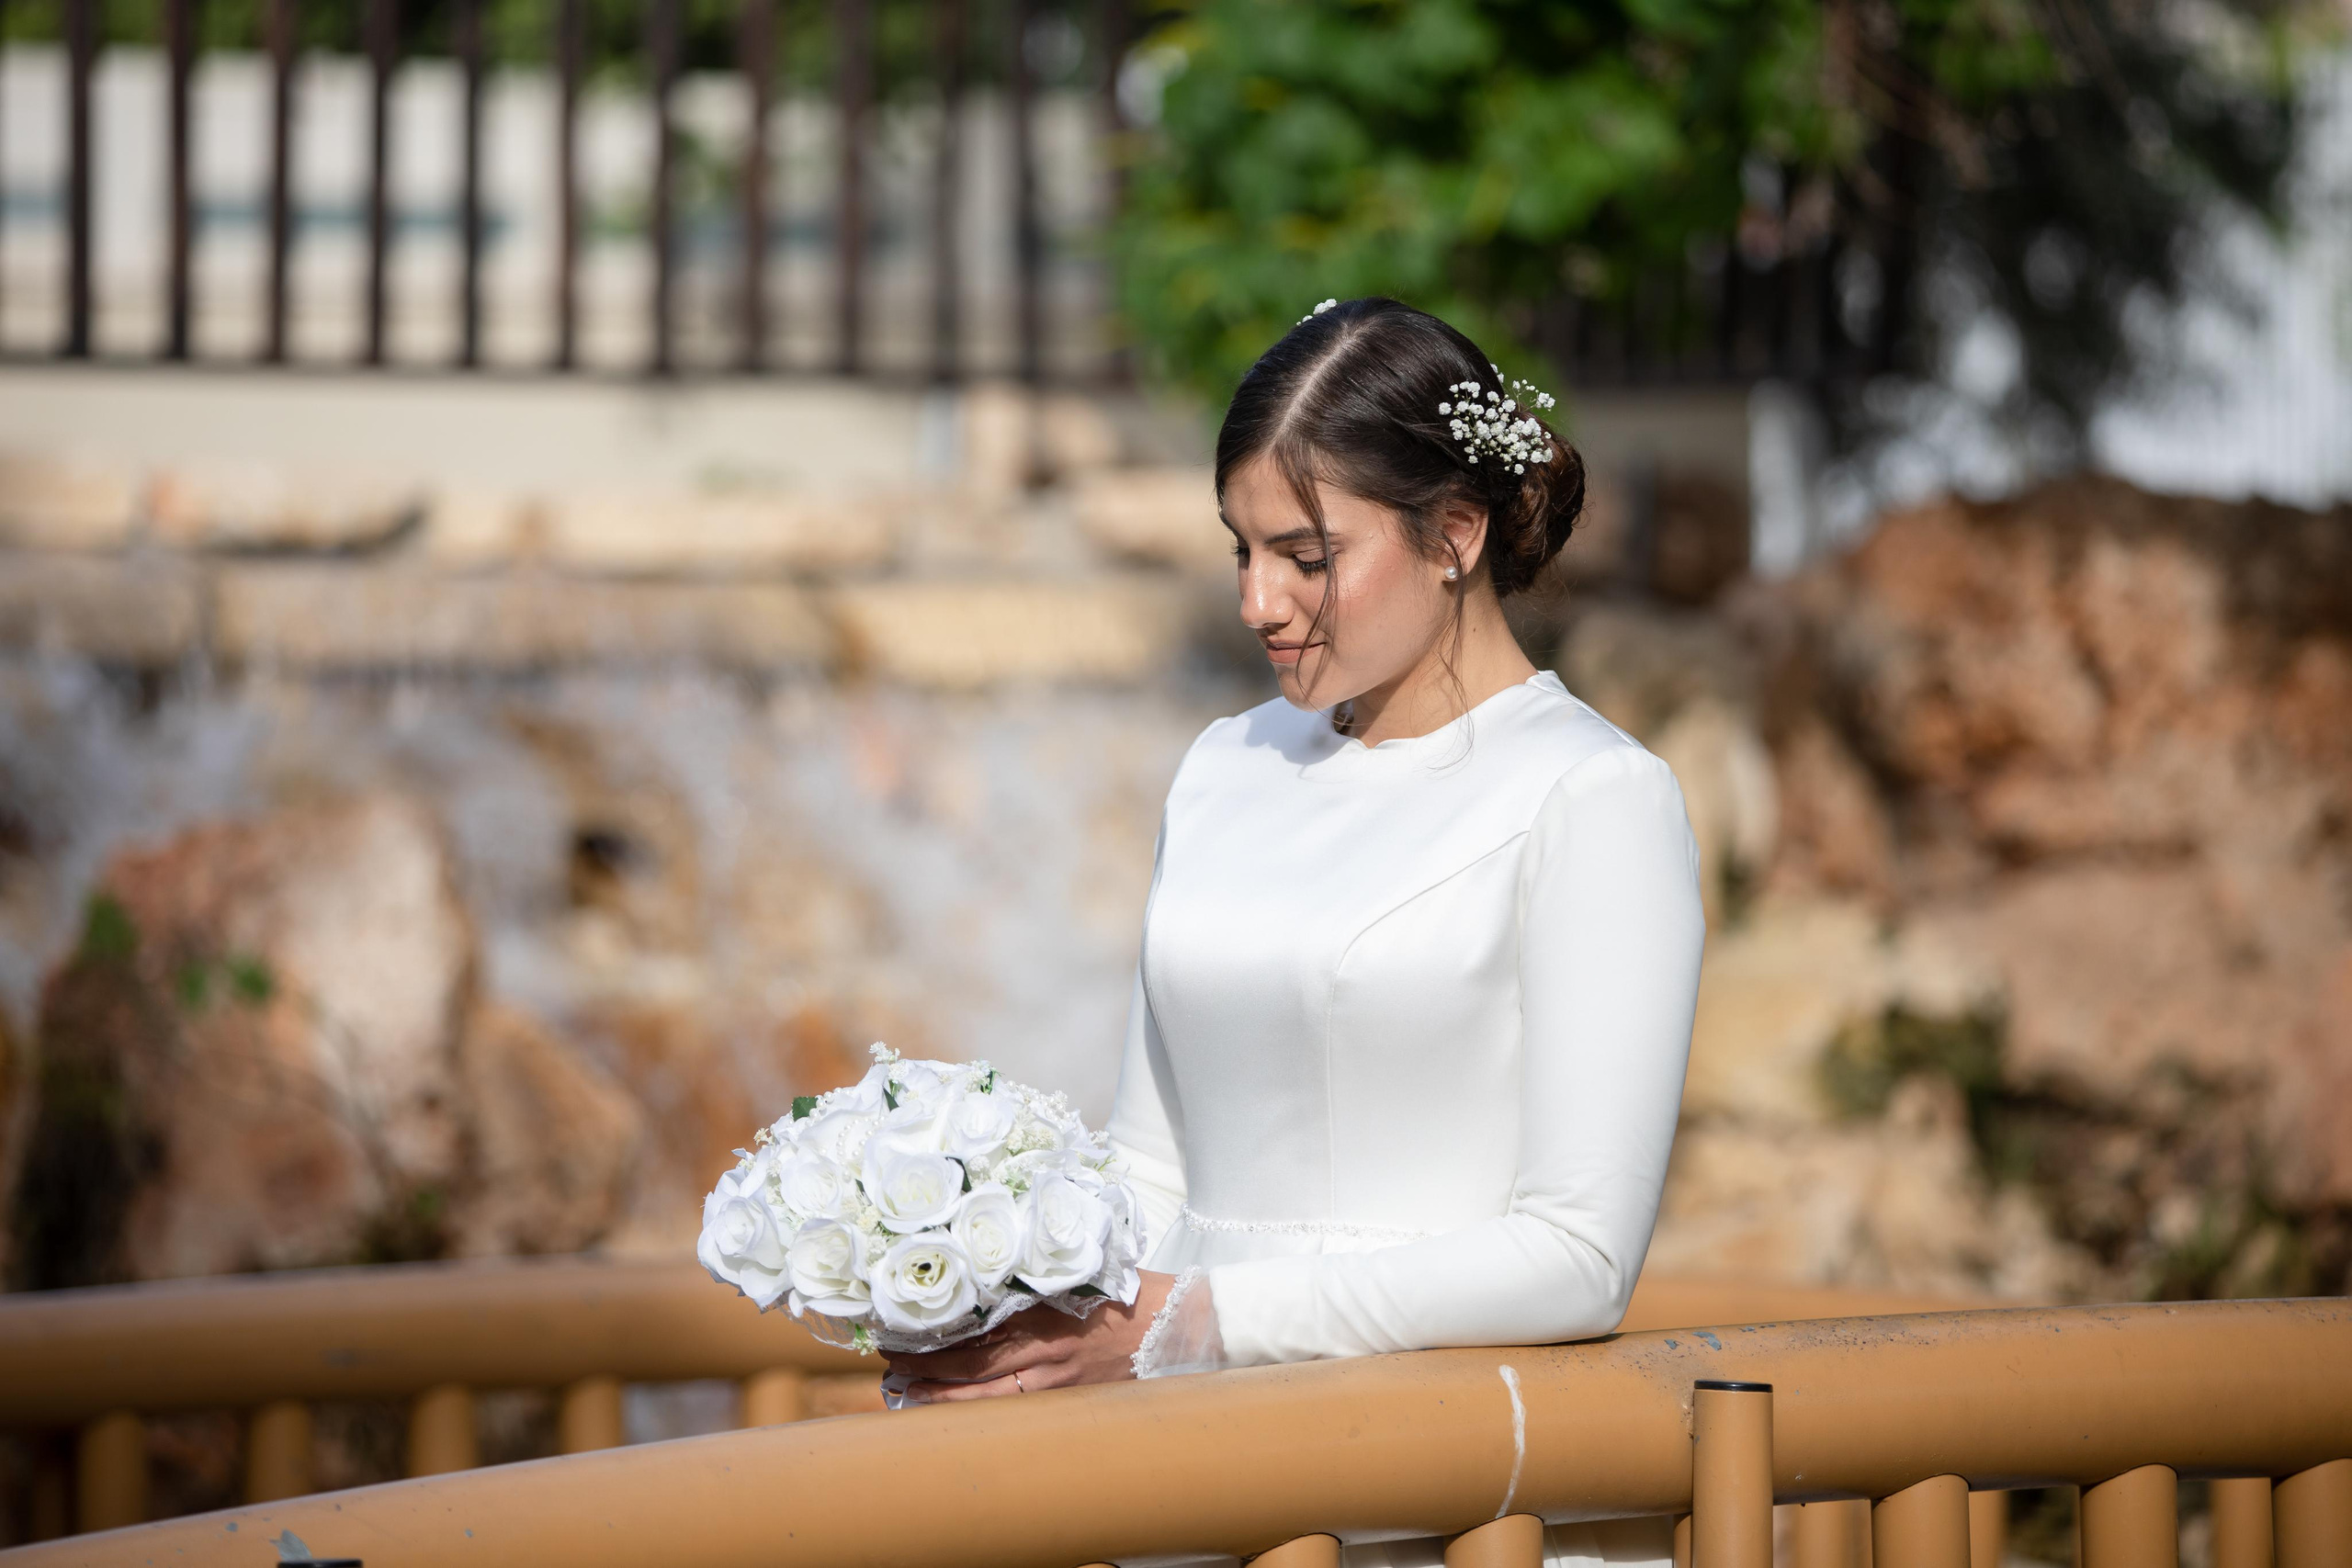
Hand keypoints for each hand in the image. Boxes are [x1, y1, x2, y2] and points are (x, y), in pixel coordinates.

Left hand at [883, 1270, 1177, 1401]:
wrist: (1178, 1325)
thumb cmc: (1127, 1290)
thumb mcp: (1077, 1270)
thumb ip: (1033, 1273)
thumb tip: (985, 1267)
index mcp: (1045, 1307)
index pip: (977, 1323)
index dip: (935, 1331)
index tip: (901, 1326)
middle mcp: (1046, 1347)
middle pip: (973, 1365)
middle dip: (927, 1367)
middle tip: (890, 1363)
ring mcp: (1057, 1378)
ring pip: (989, 1395)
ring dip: (945, 1396)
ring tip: (908, 1394)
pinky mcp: (1070, 1397)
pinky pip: (1017, 1407)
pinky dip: (982, 1409)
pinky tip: (957, 1411)